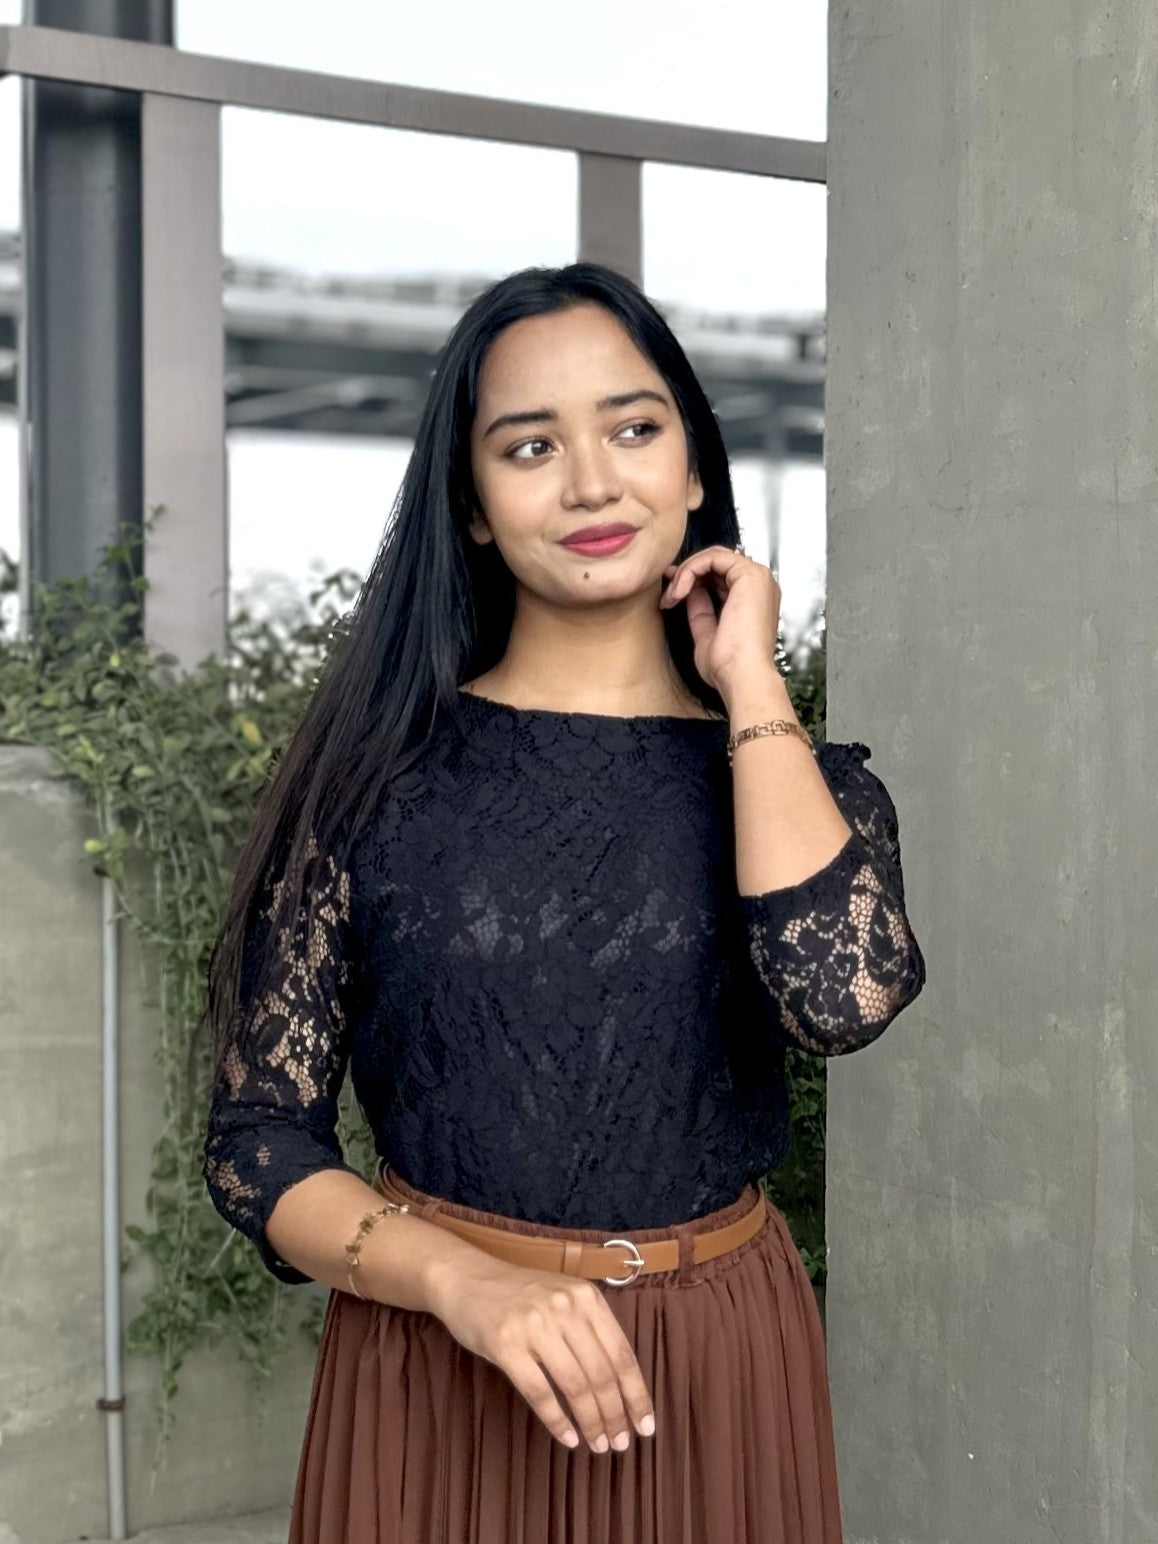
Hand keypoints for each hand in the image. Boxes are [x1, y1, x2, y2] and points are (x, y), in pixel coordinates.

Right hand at [427, 1252, 655, 1453]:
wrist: (467, 1277)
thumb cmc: (521, 1294)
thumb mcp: (564, 1297)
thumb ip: (591, 1329)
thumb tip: (623, 1385)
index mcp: (586, 1297)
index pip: (622, 1354)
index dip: (637, 1395)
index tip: (646, 1425)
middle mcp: (564, 1308)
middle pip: (601, 1374)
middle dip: (615, 1415)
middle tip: (619, 1443)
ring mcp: (534, 1325)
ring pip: (575, 1386)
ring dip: (590, 1422)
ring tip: (598, 1444)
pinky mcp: (506, 1345)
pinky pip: (539, 1393)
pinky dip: (558, 1422)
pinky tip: (568, 1438)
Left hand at [660, 545, 781, 699]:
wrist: (742, 677)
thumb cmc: (729, 666)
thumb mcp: (707, 632)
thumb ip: (700, 609)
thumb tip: (689, 590)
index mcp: (755, 599)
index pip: (721, 575)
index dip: (693, 578)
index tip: (671, 593)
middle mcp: (760, 585)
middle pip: (717, 562)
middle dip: (687, 573)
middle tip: (668, 593)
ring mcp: (758, 577)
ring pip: (713, 556)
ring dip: (686, 573)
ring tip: (672, 596)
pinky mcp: (750, 574)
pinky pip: (712, 558)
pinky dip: (690, 570)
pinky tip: (680, 591)